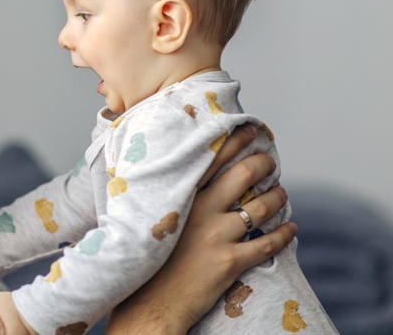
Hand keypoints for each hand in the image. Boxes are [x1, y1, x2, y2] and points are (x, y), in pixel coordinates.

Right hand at [105, 124, 296, 333]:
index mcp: (179, 197)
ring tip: (282, 194)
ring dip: (277, 197)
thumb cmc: (144, 259)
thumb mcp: (149, 218)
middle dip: (263, 165)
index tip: (250, 130)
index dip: (234, 141)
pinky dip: (284, 234)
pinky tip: (291, 229)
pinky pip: (267, 243)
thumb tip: (177, 178)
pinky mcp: (230, 262)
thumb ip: (165, 197)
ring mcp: (216, 236)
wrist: (148, 303)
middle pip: (243, 176)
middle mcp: (200, 211)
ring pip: (260, 207)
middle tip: (270, 164)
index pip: (212, 158)